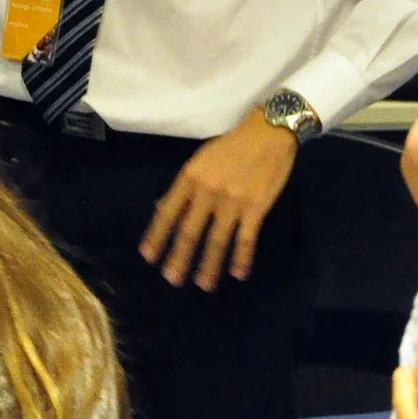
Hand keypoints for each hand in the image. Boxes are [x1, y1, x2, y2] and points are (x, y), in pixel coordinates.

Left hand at [140, 111, 299, 290]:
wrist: (269, 133)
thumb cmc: (233, 146)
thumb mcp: (200, 160)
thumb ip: (183, 186)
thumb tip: (163, 208)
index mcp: (190, 177)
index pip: (168, 212)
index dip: (157, 236)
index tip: (149, 257)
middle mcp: (207, 191)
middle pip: (189, 231)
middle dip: (180, 258)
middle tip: (172, 280)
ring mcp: (232, 201)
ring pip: (216, 240)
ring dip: (209, 265)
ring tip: (204, 285)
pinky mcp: (256, 207)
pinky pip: (246, 238)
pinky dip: (242, 257)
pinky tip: (238, 274)